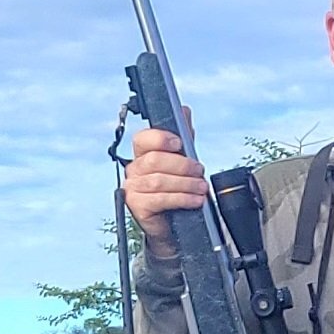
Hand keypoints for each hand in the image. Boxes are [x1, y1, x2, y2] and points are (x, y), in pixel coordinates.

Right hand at [123, 113, 205, 257]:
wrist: (173, 223)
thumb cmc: (176, 188)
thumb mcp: (183, 160)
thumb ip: (184, 136)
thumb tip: (184, 110)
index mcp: (142, 154)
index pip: (142, 139)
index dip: (160, 138)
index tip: (179, 143)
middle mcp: (134, 169)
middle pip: (154, 160)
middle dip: (182, 165)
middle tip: (200, 171)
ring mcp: (132, 188)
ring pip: (158, 180)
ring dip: (185, 184)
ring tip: (201, 188)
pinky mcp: (137, 206)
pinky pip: (159, 199)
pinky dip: (181, 198)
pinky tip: (194, 200)